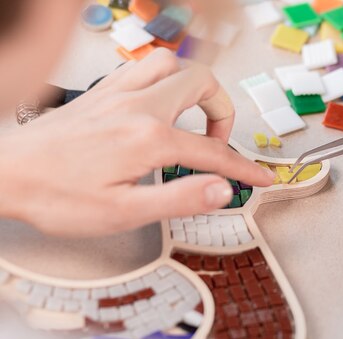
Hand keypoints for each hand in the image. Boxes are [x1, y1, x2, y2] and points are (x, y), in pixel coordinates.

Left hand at [0, 48, 274, 236]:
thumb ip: (180, 198)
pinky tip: (159, 104)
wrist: (7, 175)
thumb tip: (222, 190)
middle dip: (224, 114)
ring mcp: (117, 93)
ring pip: (173, 64)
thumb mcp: (124, 213)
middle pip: (202, 85)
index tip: (260, 177)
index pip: (213, 152)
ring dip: (195, 88)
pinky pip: (143, 66)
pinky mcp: (101, 93)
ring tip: (196, 118)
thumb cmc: (56, 196)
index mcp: (148, 138)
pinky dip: (164, 79)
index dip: (244, 168)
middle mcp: (136, 107)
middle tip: (221, 144)